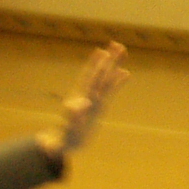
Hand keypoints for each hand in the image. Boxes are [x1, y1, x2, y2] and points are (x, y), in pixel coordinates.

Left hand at [42, 43, 128, 160]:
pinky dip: (117, 81)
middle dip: (107, 61)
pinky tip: (125, 71)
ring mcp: (93, 100)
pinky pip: (110, 90)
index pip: (87, 81)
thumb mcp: (63, 135)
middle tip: (115, 44)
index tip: (100, 53)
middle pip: (98, 76)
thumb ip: (66, 123)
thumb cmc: (63, 141)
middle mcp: (85, 97)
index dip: (93, 67)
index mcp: (77, 101)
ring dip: (113, 65)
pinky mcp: (99, 105)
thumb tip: (73, 107)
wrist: (66, 143)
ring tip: (122, 49)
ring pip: (105, 79)